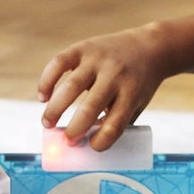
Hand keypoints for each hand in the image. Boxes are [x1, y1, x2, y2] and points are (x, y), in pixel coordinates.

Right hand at [38, 27, 165, 150]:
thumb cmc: (139, 84)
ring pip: (71, 86)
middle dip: (74, 129)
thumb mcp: (137, 104)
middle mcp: (115, 75)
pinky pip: (59, 62)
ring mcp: (97, 59)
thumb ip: (115, 121)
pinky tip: (43, 96)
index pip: (115, 124)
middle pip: (90, 107)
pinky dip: (47, 80)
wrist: (149, 47)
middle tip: (65, 141)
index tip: (91, 147)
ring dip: (55, 109)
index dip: (101, 141)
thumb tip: (85, 144)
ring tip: (47, 124)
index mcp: (132, 93)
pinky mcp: (83, 47)